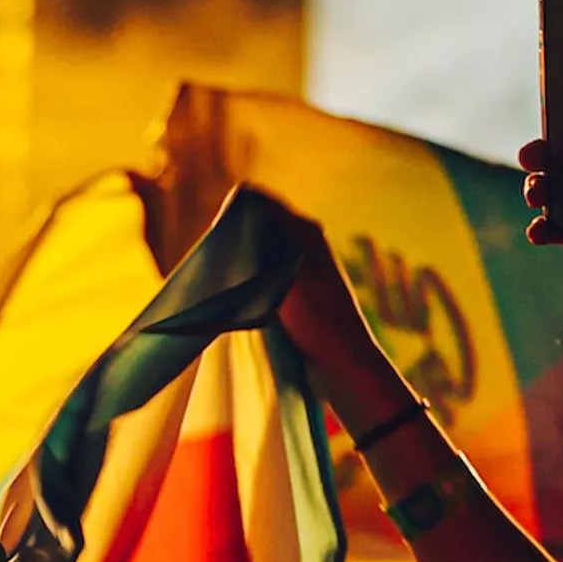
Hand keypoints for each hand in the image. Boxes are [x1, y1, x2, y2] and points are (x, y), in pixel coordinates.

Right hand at [243, 188, 435, 437]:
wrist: (345, 361)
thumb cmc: (320, 321)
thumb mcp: (288, 280)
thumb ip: (264, 247)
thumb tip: (236, 221)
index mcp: (304, 229)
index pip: (257, 201)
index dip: (234, 214)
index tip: (218, 238)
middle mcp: (302, 238)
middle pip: (256, 222)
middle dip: (235, 236)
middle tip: (217, 261)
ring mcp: (299, 260)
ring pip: (258, 246)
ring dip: (241, 256)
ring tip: (225, 275)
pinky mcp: (294, 282)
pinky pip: (264, 266)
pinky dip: (250, 272)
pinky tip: (240, 289)